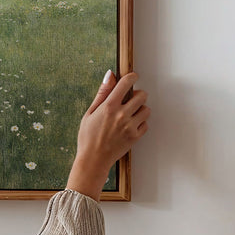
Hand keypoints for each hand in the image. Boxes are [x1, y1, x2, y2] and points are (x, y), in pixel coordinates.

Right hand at [66, 70, 149, 197]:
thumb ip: (102, 93)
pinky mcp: (135, 137)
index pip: (126, 83)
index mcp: (109, 106)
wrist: (93, 159)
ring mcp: (130, 126)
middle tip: (131, 100)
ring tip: (131, 114)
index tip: (133, 77)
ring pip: (146, 109)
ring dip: (141, 109)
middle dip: (138, 95)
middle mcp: (121, 115)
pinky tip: (131, 126)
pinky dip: (140, 123)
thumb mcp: (90, 112)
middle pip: (142, 95)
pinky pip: (146, 124)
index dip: (132, 77)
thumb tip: (110, 74)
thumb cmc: (88, 136)